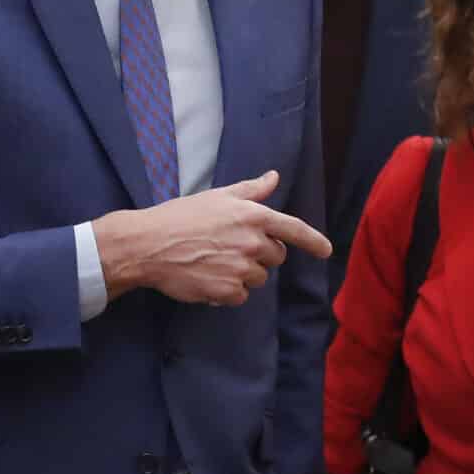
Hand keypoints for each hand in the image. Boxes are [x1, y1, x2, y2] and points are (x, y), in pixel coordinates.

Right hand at [94, 171, 332, 306]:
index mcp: (252, 215)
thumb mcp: (217, 197)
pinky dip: (227, 292)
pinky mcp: (228, 291)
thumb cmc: (180, 216)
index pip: (294, 229)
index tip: (325, 251)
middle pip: (275, 257)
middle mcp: (252, 241)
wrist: (148, 244)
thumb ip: (251, 190)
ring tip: (213, 262)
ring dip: (242, 274)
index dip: (313, 241)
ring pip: (259, 278)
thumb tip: (273, 177)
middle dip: (260, 255)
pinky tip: (207, 278)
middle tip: (229, 247)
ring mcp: (241, 268)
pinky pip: (241, 296)